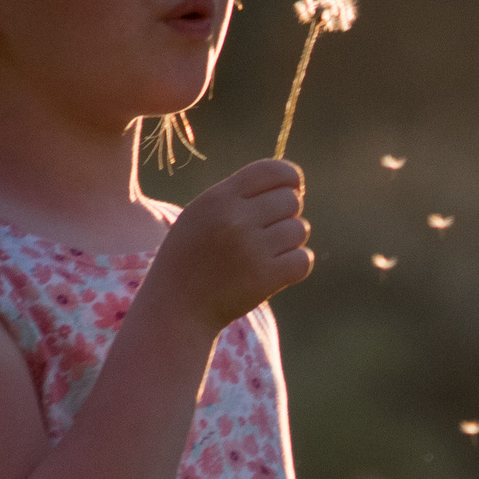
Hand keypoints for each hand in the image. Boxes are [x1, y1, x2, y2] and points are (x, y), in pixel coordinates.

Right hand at [141, 158, 312, 332]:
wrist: (175, 308)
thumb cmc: (190, 258)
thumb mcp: (201, 215)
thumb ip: (238, 196)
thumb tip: (291, 184)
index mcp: (218, 198)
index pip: (272, 170)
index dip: (290, 178)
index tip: (293, 191)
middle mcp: (235, 219)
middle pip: (291, 201)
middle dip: (286, 216)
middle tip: (266, 235)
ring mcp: (251, 249)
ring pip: (299, 230)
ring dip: (290, 243)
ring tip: (265, 255)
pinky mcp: (264, 278)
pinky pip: (303, 260)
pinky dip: (296, 265)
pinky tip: (278, 272)